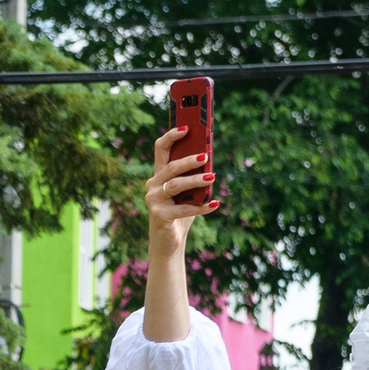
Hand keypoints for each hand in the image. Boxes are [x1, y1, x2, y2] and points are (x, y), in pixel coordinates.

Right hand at [145, 125, 216, 253]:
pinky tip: (215, 204)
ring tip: (212, 178)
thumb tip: (209, 157)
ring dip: (196, 181)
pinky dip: (201, 207)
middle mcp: (153, 185)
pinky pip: (183, 208)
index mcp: (159, 175)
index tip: (187, 127)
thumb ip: (195, 175)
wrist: (169, 242)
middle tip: (206, 156)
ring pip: (176, 185)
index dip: (172, 136)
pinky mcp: (158, 216)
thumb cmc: (181, 212)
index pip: (161, 149)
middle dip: (189, 160)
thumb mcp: (189, 191)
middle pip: (170, 167)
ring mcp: (153, 201)